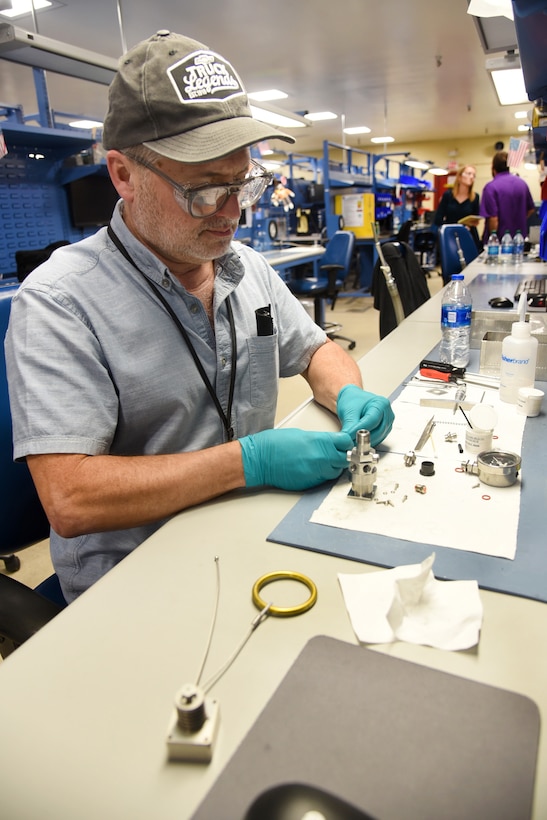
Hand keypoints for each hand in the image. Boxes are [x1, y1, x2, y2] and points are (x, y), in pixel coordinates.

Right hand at [239, 428, 353, 490]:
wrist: (260, 459)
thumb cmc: (275, 444)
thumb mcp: (302, 434)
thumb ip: (320, 440)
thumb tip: (329, 445)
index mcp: (320, 442)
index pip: (346, 442)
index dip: (346, 443)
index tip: (345, 443)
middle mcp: (321, 458)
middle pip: (344, 459)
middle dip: (343, 456)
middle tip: (338, 454)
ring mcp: (316, 472)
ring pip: (335, 472)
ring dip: (333, 467)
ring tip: (323, 462)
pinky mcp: (310, 483)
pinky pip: (323, 480)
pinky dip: (322, 475)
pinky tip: (313, 469)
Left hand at [337, 384, 393, 445]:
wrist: (352, 400)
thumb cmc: (352, 400)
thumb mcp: (349, 411)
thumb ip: (350, 426)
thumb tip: (348, 439)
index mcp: (381, 403)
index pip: (372, 420)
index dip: (360, 430)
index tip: (349, 436)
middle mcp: (387, 413)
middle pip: (377, 431)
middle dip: (362, 438)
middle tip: (349, 440)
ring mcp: (387, 423)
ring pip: (378, 437)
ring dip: (365, 441)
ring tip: (352, 438)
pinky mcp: (385, 430)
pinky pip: (377, 440)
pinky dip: (367, 441)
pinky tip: (358, 438)